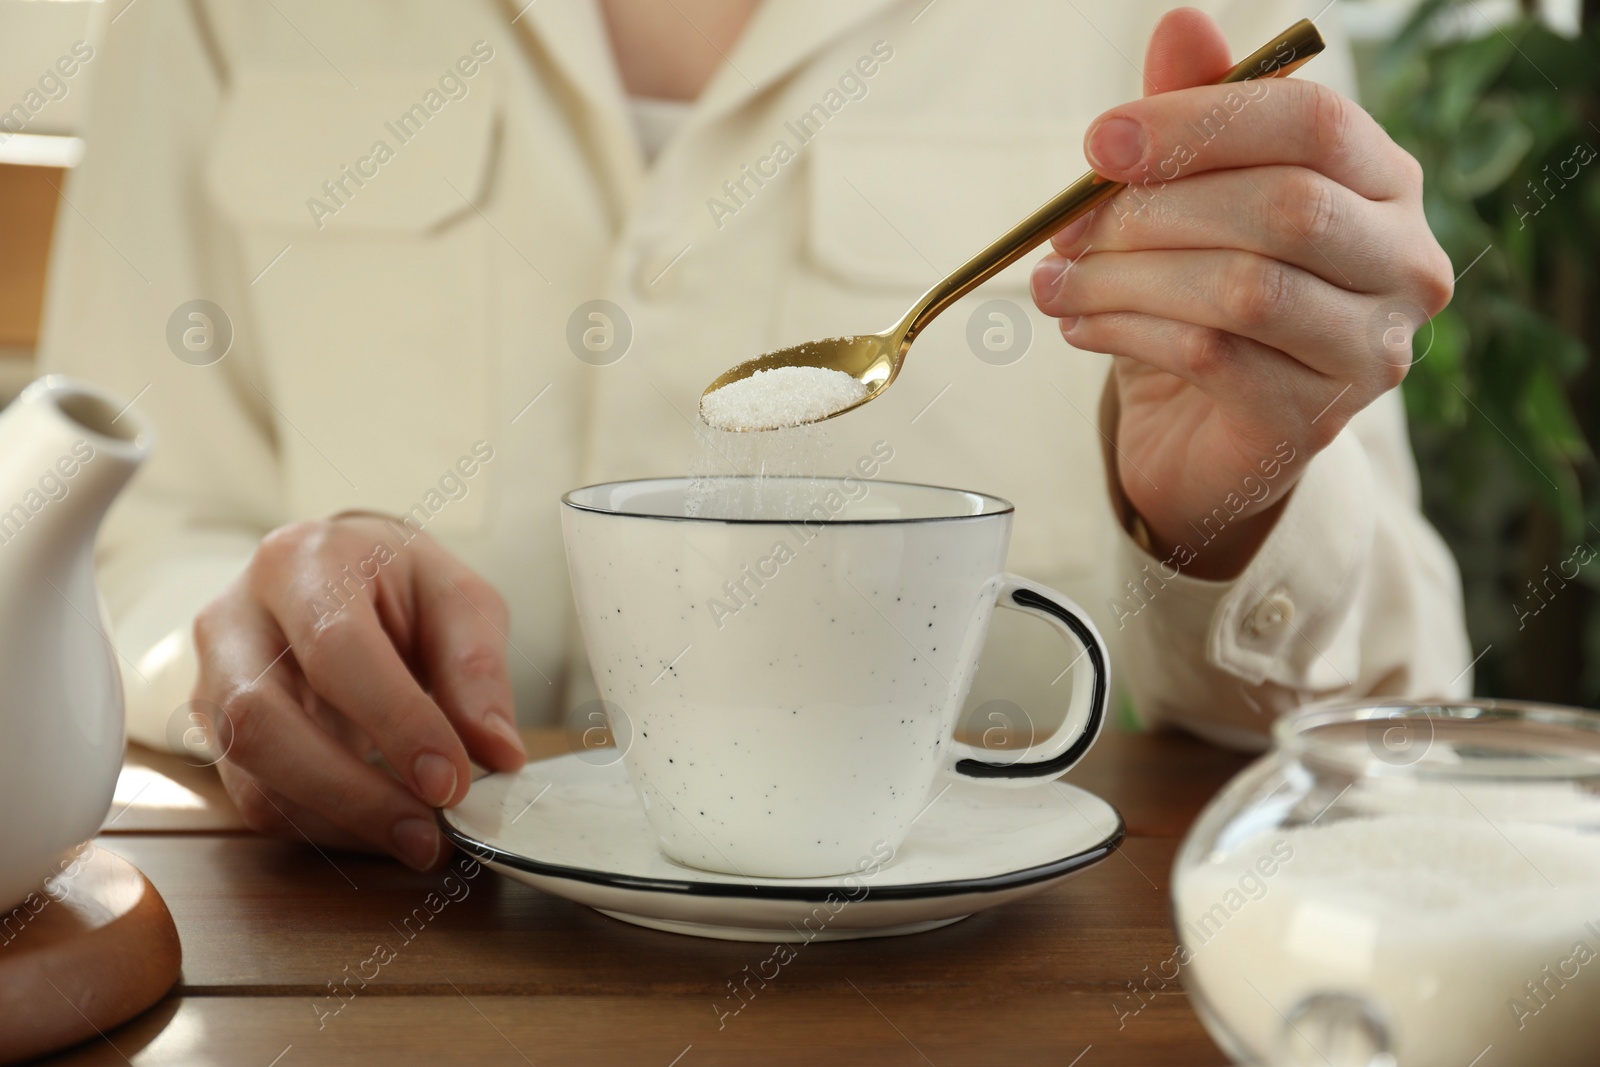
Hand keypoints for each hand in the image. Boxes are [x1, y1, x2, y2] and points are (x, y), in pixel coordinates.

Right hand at [192, 515, 526, 869]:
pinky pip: (258, 798)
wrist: (337, 573)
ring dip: (338, 823)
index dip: (394, 722)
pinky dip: (324, 829)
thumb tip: (497, 752)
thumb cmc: (397, 581)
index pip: (336, 650)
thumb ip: (476, 669)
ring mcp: (213, 679)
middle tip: (428, 833)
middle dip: (351, 793)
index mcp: (301, 563)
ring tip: (416, 839)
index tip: (449, 781)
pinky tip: (381, 829)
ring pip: (251, 775)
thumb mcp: (458, 599)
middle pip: (265, 722)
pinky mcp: (215, 733)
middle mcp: (236, 619)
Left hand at [1030, 8, 1452, 577]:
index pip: (1314, 123)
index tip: (1099, 141)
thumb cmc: (1205, 297)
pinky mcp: (1313, 419)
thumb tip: (1181, 22)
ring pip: (1245, 289)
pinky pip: (1212, 357)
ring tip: (1058, 284)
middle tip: (1066, 229)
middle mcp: (1404, 263)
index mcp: (1385, 183)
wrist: (1205, 434)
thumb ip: (1193, 114)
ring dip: (1127, 279)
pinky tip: (1079, 327)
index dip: (1198, 122)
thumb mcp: (1193, 199)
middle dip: (1154, 210)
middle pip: (1285, 205)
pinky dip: (1128, 333)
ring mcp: (1370, 350)